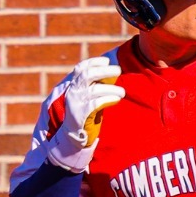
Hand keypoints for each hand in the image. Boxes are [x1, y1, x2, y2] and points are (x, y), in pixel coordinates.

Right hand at [43, 56, 124, 171]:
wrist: (73, 136)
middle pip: (86, 75)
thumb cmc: (85, 114)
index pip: (80, 68)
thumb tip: (113, 72)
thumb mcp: (88, 96)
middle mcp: (73, 92)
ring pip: (93, 90)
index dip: (93, 62)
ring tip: (122, 92)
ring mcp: (75, 103)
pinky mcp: (80, 115)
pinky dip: (107, 99)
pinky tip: (116, 99)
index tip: (107, 60)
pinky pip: (95, 104)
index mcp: (73, 86)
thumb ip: (96, 85)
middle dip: (103, 71)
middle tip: (118, 70)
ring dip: (110, 88)